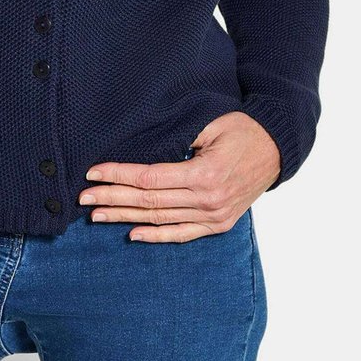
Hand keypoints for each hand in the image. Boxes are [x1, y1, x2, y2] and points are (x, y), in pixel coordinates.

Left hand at [77, 112, 281, 241]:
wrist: (277, 149)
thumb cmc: (242, 130)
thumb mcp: (210, 123)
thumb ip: (178, 136)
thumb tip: (140, 144)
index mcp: (204, 174)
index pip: (149, 178)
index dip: (118, 175)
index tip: (92, 173)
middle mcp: (207, 200)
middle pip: (148, 202)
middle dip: (112, 199)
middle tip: (83, 199)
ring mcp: (214, 216)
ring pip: (160, 220)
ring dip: (125, 218)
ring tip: (97, 216)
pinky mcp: (219, 224)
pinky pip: (182, 234)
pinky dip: (156, 236)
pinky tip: (132, 234)